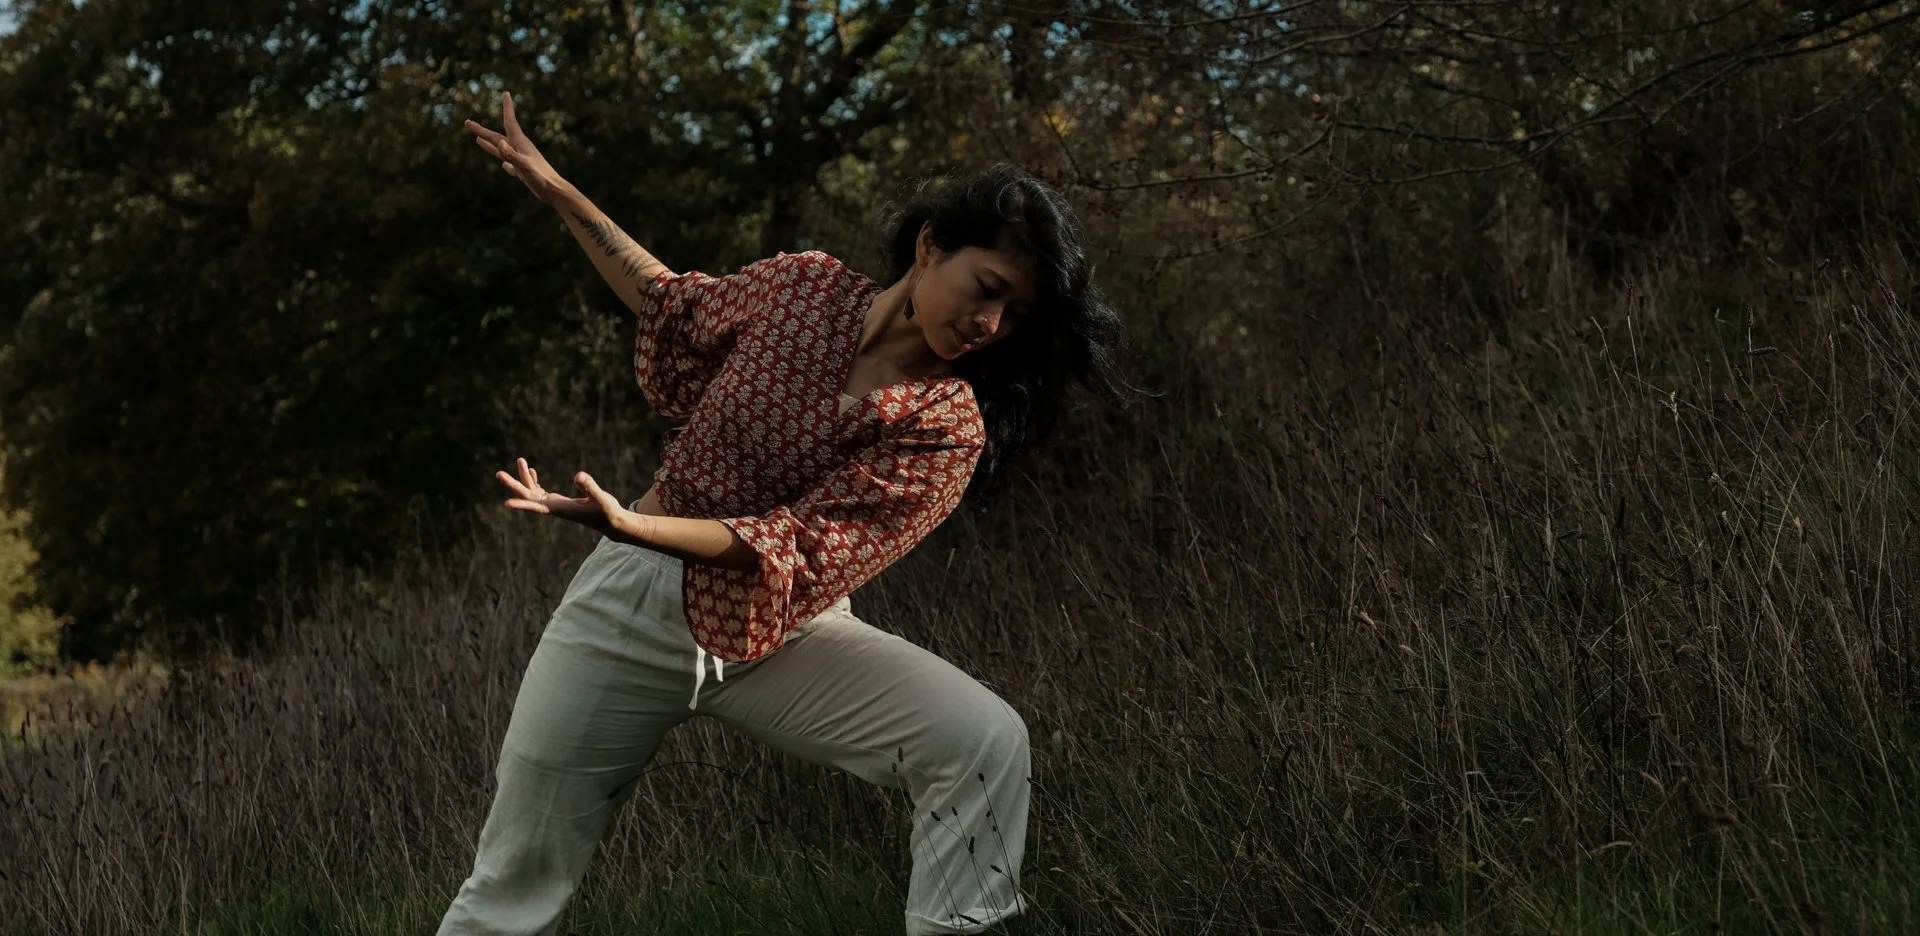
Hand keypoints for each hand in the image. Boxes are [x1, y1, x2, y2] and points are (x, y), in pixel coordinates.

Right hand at [464, 91, 570, 205]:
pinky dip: (505, 162)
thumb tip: (500, 143)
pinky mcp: (524, 172)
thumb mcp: (524, 166)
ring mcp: (521, 161)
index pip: (510, 121)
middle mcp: (520, 149)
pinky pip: (510, 165)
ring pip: (501, 150)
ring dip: (489, 144)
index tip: (506, 93)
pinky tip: (504, 165)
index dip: (507, 107)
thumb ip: (512, 155)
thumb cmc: (542, 179)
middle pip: (497, 137)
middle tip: (467, 122)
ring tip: (477, 140)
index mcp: (520, 143)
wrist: (555, 192)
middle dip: (482, 130)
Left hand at [495, 457, 641, 540]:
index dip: (522, 504)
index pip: (537, 507)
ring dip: (524, 478)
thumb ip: (590, 487)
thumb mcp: (601, 499)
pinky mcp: (558, 501)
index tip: (506, 504)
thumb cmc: (607, 512)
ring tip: (520, 459)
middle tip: (498, 473)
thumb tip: (578, 475)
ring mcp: (554, 504)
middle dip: (514, 485)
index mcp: (561, 509)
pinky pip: (539, 491)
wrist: (611, 521)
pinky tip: (531, 470)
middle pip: (529, 497)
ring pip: (533, 491)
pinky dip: (533, 481)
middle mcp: (553, 508)